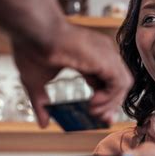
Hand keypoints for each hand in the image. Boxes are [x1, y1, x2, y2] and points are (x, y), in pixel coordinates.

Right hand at [12, 22, 133, 127]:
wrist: (33, 31)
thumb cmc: (31, 48)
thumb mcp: (34, 83)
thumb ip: (41, 104)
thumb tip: (43, 124)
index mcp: (87, 57)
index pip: (105, 82)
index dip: (104, 101)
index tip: (96, 116)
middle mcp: (100, 54)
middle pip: (117, 84)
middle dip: (110, 106)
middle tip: (99, 119)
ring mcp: (105, 54)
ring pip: (122, 85)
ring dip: (110, 104)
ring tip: (93, 111)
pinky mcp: (106, 59)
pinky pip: (120, 83)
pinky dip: (111, 98)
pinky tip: (94, 103)